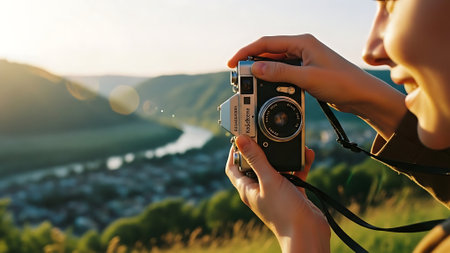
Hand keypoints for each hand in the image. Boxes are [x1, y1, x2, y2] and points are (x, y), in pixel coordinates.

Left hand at [225, 135, 329, 252]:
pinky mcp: (292, 192)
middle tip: (267, 133)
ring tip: (290, 142)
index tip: (242, 136)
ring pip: (277, 167)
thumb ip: (256, 159)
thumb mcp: (269, 180)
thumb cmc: (284, 212)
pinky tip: (307, 154)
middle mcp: (260, 189)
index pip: (233, 167)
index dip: (234, 151)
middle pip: (255, 164)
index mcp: (247, 189)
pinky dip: (300, 164)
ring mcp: (276, 191)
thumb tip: (240, 140)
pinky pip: (294, 173)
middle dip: (262, 148)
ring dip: (283, 155)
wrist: (308, 233)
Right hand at [228, 35, 406, 138]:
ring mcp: (304, 59)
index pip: (266, 42)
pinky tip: (268, 88)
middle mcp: (302, 48)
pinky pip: (284, 72)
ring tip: (250, 84)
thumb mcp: (307, 78)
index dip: (247, 52)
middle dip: (252, 62)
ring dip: (263, 72)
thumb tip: (255, 68)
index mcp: (302, 42)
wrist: (362, 96)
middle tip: (238, 77)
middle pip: (269, 51)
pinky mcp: (307, 71)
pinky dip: (274, 79)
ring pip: (276, 63)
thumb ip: (280, 72)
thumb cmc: (342, 83)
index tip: (233, 63)